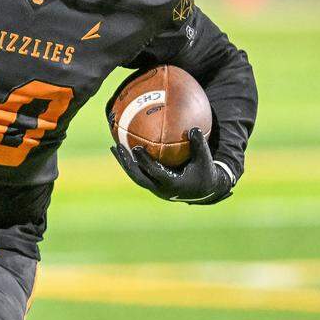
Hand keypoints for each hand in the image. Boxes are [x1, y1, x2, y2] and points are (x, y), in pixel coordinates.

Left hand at [111, 128, 232, 204]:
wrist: (205, 191)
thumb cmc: (205, 172)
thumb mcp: (205, 159)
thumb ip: (199, 145)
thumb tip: (194, 128)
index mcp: (172, 184)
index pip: (155, 173)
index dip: (145, 161)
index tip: (136, 148)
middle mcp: (161, 189)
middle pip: (139, 177)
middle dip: (128, 163)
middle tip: (119, 147)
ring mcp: (156, 189)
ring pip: (136, 176)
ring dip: (125, 163)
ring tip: (115, 147)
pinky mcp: (154, 185)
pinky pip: (139, 173)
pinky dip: (131, 163)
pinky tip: (124, 150)